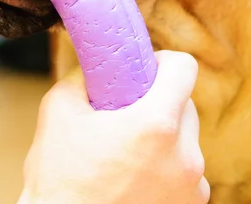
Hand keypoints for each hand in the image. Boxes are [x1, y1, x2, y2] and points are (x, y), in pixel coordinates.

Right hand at [19, 50, 209, 203]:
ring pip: (186, 139)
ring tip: (126, 150)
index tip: (143, 70)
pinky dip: (165, 166)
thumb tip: (96, 65)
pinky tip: (133, 175)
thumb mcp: (58, 109)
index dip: (163, 61)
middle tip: (126, 110)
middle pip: (186, 104)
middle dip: (159, 101)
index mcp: (157, 125)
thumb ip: (82, 77)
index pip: (185, 68)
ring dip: (164, 136)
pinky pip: (185, 171)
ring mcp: (192, 188)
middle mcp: (185, 157)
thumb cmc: (59, 178)